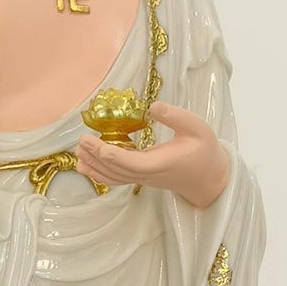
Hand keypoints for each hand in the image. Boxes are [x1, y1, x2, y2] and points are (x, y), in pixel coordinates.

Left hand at [75, 101, 230, 208]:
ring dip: (95, 166)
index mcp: (164, 162)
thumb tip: (153, 106)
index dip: (114, 155)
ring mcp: (144, 179)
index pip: (134, 164)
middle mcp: (150, 174)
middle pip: (119, 171)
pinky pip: (116, 179)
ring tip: (78, 151)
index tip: (97, 143)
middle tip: (81, 140)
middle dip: (98, 157)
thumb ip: (177, 117)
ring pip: (115, 177)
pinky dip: (99, 173)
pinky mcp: (140, 179)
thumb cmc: (204, 150)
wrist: (208, 177)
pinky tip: (84, 165)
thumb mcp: (198, 127)